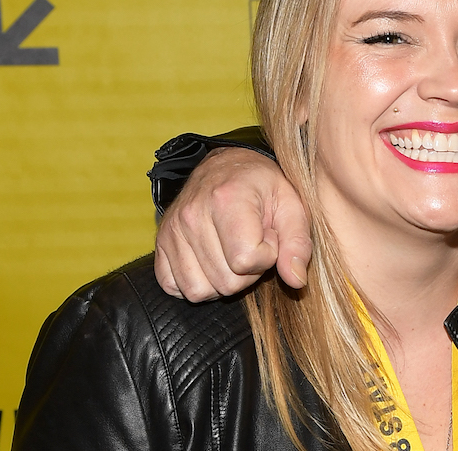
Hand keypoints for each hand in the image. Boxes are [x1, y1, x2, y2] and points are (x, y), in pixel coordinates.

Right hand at [154, 147, 311, 300]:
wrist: (225, 167)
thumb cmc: (262, 187)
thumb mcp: (291, 205)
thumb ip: (297, 244)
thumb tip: (296, 281)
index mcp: (226, 200)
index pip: (246, 260)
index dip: (267, 256)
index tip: (269, 236)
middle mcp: (192, 216)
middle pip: (225, 281)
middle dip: (248, 271)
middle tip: (252, 243)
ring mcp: (172, 231)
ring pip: (199, 291)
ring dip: (222, 279)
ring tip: (232, 251)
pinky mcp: (160, 244)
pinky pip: (174, 287)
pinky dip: (196, 283)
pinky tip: (211, 261)